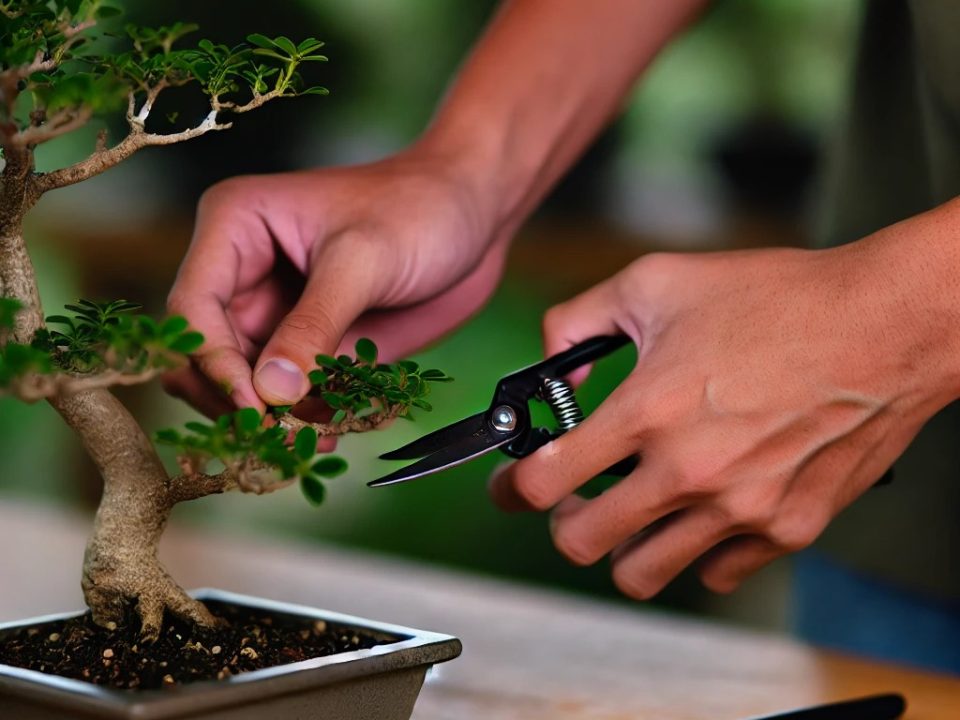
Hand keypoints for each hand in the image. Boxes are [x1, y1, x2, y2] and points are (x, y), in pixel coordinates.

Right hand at [165, 149, 508, 416]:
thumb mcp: (363, 261)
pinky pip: (289, 394)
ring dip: (269, 418)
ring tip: (309, 440)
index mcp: (236, 227)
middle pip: (206, 355)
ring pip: (244, 383)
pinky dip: (302, 420)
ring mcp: (278, 312)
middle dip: (238, 400)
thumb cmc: (419, 208)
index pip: (192, 310)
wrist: (473, 215)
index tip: (257, 408)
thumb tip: (272, 392)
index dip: (215, 365)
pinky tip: (329, 435)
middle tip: (282, 436)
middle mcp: (243, 272)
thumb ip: (315, 326)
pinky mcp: (312, 343)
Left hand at [489, 244, 951, 597]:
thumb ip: (580, 318)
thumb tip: (553, 365)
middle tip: (572, 500)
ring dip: (624, 546)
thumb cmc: (776, 298)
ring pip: (643, 573)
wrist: (885, 324)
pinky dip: (694, 551)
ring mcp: (742, 509)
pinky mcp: (788, 528)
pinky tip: (699, 511)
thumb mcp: (657, 280)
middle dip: (564, 522)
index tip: (512, 487)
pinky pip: (715, 572)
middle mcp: (690, 471)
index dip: (511, 488)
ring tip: (633, 512)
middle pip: (582, 543)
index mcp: (649, 410)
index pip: (544, 482)